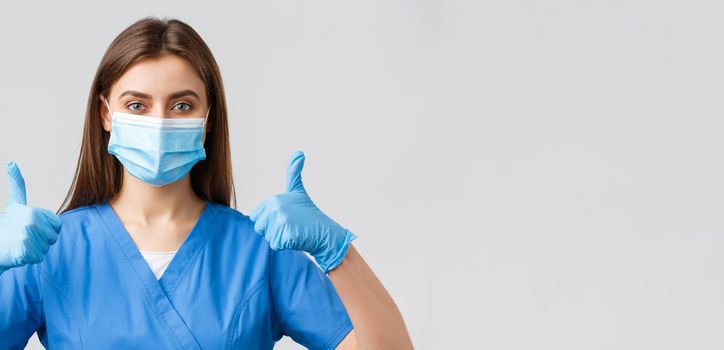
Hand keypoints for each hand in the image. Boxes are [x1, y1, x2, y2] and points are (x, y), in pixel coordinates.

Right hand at [0, 162, 60, 272]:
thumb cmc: (6, 225)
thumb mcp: (15, 203)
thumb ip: (17, 184)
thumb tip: (12, 162)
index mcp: (33, 211)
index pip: (57, 225)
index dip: (47, 229)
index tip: (30, 226)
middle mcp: (31, 222)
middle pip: (53, 237)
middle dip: (42, 240)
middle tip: (24, 237)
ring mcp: (27, 236)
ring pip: (46, 248)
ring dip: (35, 249)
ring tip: (20, 243)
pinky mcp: (24, 250)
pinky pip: (38, 257)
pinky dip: (29, 258)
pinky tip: (19, 252)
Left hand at [250, 151, 356, 272]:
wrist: (325, 231)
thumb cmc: (309, 213)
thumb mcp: (298, 191)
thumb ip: (294, 173)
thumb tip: (299, 152)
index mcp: (273, 199)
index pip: (256, 217)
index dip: (269, 221)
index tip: (285, 216)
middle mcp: (275, 208)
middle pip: (259, 228)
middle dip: (273, 231)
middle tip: (290, 225)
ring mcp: (281, 222)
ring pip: (268, 237)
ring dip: (280, 238)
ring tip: (295, 230)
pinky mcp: (286, 236)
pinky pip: (276, 245)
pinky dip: (286, 245)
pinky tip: (297, 238)